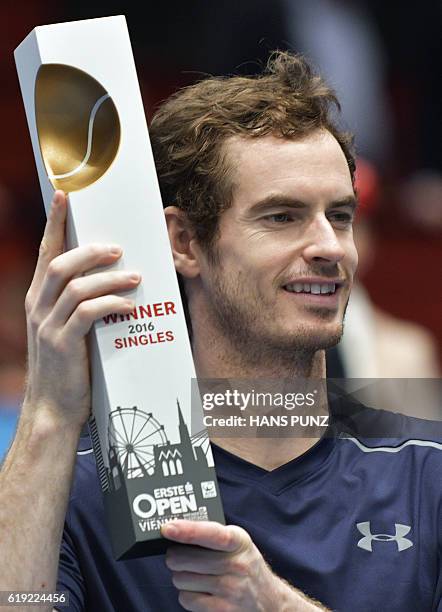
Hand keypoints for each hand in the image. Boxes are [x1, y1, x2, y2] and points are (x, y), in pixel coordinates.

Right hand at [23, 190, 140, 428]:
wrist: (53, 409)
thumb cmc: (68, 367)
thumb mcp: (66, 330)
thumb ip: (79, 305)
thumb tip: (113, 281)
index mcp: (37, 299)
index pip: (45, 253)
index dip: (54, 223)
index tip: (65, 196)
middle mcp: (37, 307)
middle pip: (60, 263)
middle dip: (91, 250)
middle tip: (119, 249)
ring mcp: (47, 326)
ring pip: (76, 287)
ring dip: (109, 278)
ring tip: (136, 276)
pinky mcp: (63, 345)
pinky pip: (88, 314)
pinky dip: (111, 304)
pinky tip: (130, 306)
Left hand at [162, 519, 286, 610]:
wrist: (270, 603)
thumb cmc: (246, 567)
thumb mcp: (239, 544)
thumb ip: (215, 535)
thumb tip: (178, 529)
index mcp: (239, 541)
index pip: (212, 534)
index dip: (188, 530)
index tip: (167, 528)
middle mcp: (237, 565)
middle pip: (184, 558)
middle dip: (175, 557)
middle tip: (178, 556)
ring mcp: (230, 589)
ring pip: (181, 579)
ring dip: (180, 576)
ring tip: (194, 574)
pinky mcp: (223, 610)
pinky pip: (187, 599)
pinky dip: (187, 595)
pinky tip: (199, 591)